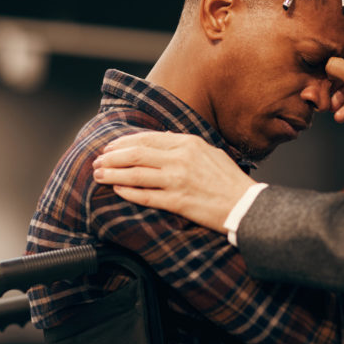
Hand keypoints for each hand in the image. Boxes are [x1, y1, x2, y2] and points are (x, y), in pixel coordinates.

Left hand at [93, 131, 255, 232]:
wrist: (246, 205)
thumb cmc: (229, 180)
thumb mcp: (209, 152)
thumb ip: (183, 145)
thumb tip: (162, 139)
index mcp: (188, 143)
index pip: (147, 139)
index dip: (123, 143)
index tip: (109, 147)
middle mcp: (181, 159)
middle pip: (136, 154)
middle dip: (112, 158)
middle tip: (97, 161)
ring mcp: (178, 180)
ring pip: (136, 175)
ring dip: (113, 175)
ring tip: (98, 176)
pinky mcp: (178, 201)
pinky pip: (146, 196)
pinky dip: (128, 192)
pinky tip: (117, 190)